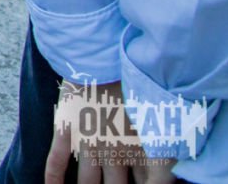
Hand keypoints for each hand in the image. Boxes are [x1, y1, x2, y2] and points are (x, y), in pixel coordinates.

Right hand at [47, 80, 173, 183]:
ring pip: (87, 182)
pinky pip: (57, 162)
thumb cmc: (136, 80)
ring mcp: (88, 143)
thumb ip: (163, 131)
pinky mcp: (66, 131)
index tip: (142, 183)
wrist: (104, 56)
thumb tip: (174, 149)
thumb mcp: (158, 109)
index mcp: (141, 148)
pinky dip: (53, 178)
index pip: (147, 182)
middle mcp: (115, 151)